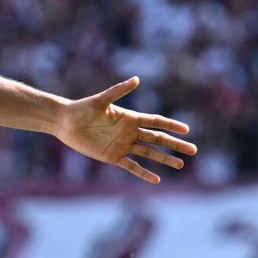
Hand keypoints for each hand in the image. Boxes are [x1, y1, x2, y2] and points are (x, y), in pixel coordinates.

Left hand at [56, 77, 197, 183]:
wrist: (64, 123)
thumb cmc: (81, 109)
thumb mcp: (100, 100)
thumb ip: (118, 90)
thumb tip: (137, 79)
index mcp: (129, 118)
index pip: (156, 122)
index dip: (171, 125)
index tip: (187, 129)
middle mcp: (129, 132)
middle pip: (158, 139)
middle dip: (175, 144)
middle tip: (193, 150)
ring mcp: (123, 145)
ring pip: (149, 153)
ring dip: (164, 159)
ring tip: (181, 165)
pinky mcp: (113, 156)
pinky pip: (131, 166)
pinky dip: (143, 173)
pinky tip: (156, 179)